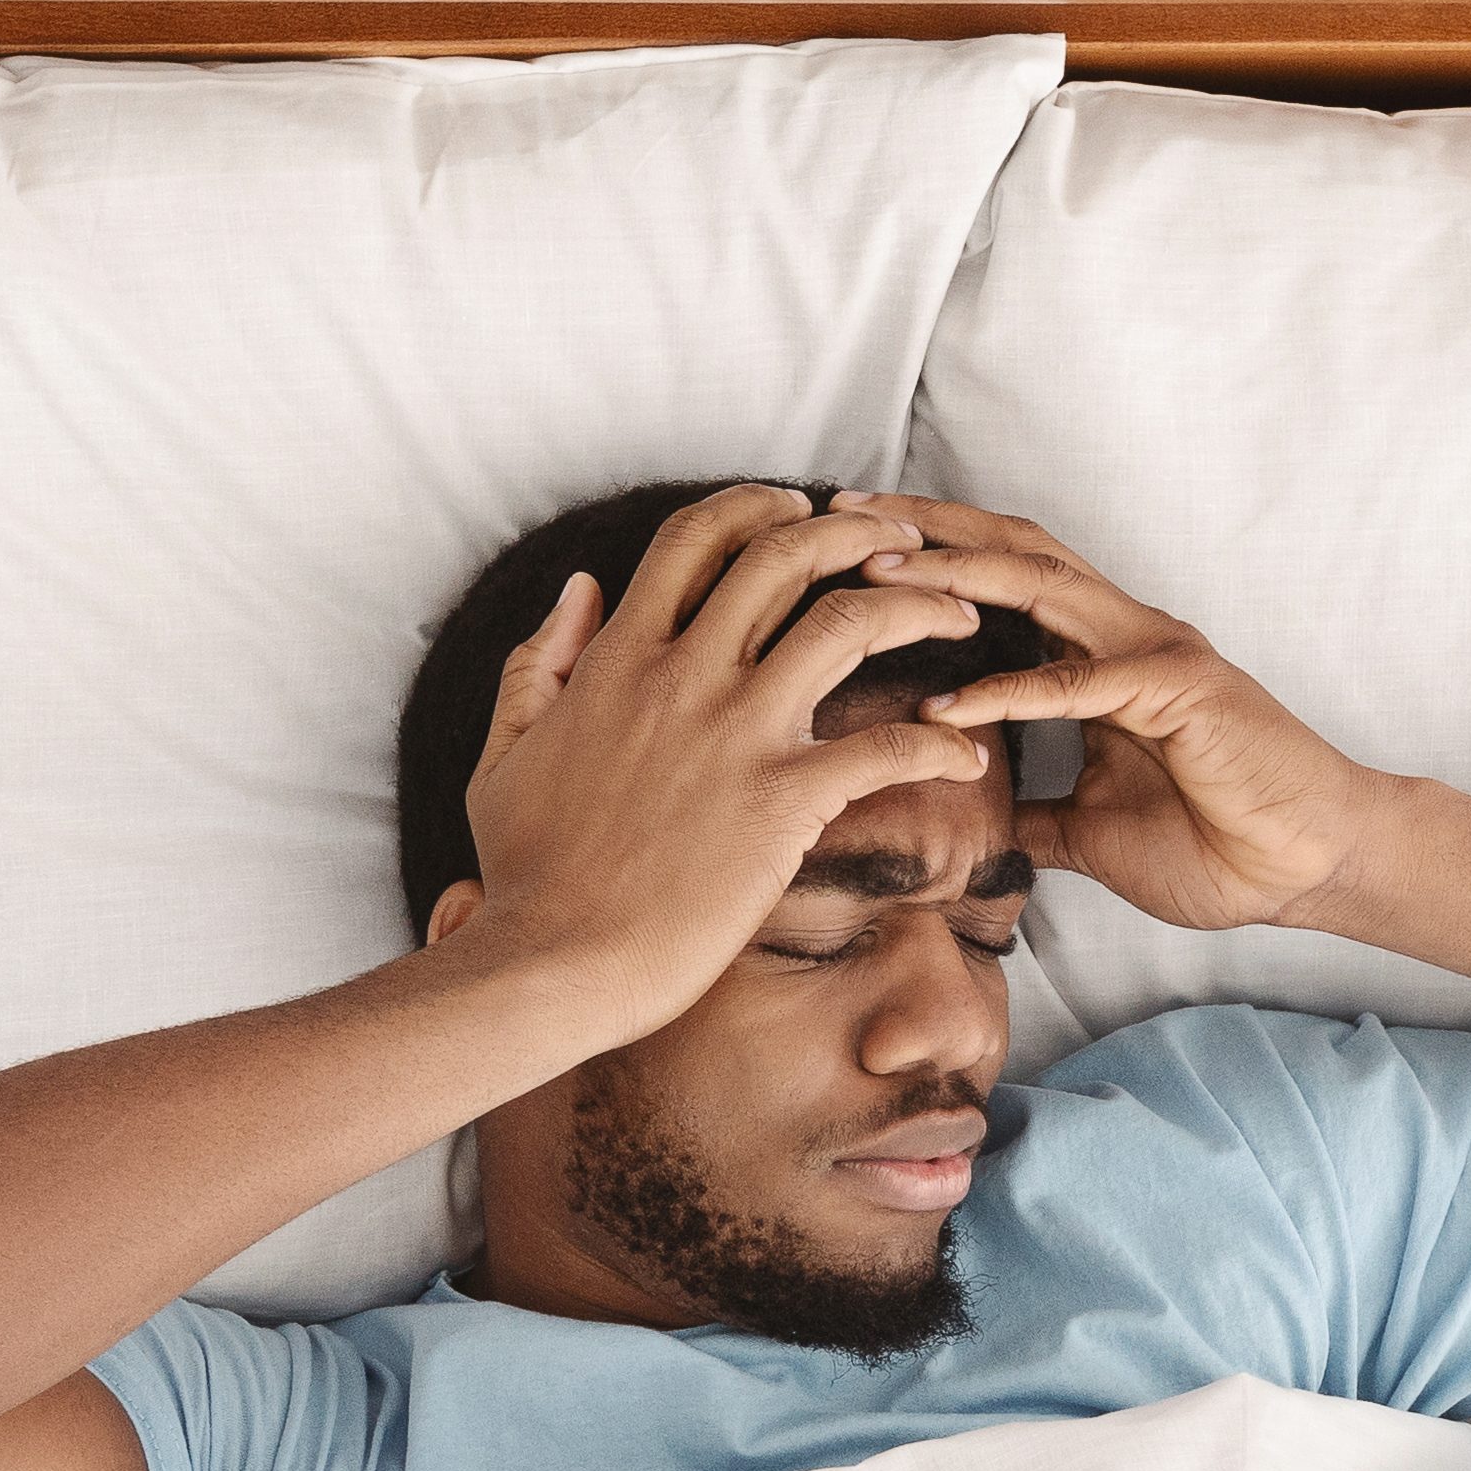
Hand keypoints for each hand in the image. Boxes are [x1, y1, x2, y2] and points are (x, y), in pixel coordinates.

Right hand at [448, 484, 998, 1035]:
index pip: (693, 539)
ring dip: (919, 606)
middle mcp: (684, 675)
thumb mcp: (505, 751)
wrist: (552, 963)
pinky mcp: (783, 801)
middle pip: (784, 556)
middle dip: (856, 532)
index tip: (797, 510)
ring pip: (849, 622)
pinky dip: (940, 745)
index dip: (753, 507)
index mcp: (619, 658)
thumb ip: (539, 661)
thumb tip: (578, 588)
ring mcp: (737, 734)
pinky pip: (887, 748)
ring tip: (960, 616)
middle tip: (902, 542)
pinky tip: (965, 756)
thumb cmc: (527, 875)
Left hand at [833, 491, 1384, 933]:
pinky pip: (1075, 685)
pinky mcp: (1178, 693)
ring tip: (874, 573)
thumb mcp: (1092, 831)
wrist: (1309, 867)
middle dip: (926, 527)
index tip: (848, 546)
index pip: (1005, 576)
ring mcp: (1154, 654)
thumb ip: (1036, 812)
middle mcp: (1124, 634)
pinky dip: (1005, 692)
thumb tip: (977, 825)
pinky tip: (942, 706)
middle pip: (1012, 550)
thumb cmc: (1218, 842)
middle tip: (841, 514)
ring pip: (1038, 586)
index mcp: (1103, 654)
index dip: (932, 551)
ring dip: (952, 575)